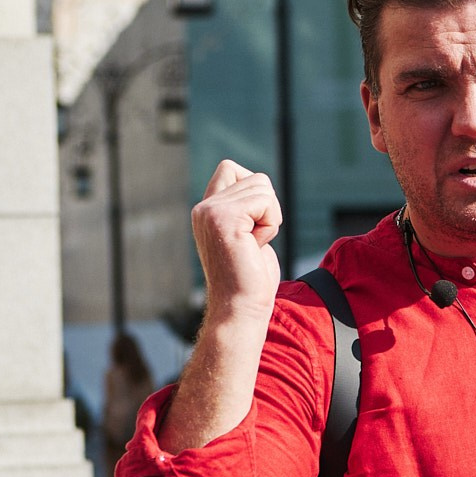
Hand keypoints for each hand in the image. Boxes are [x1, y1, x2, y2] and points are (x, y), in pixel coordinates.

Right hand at [191, 160, 282, 327]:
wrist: (240, 308)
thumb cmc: (250, 279)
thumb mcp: (246, 235)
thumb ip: (245, 209)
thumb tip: (260, 184)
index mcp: (206, 210)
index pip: (231, 168)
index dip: (255, 191)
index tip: (252, 227)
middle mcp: (204, 207)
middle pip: (256, 178)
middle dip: (268, 210)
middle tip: (254, 241)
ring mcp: (211, 211)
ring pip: (263, 187)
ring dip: (270, 218)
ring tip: (253, 245)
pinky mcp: (224, 218)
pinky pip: (266, 201)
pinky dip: (271, 225)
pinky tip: (255, 247)